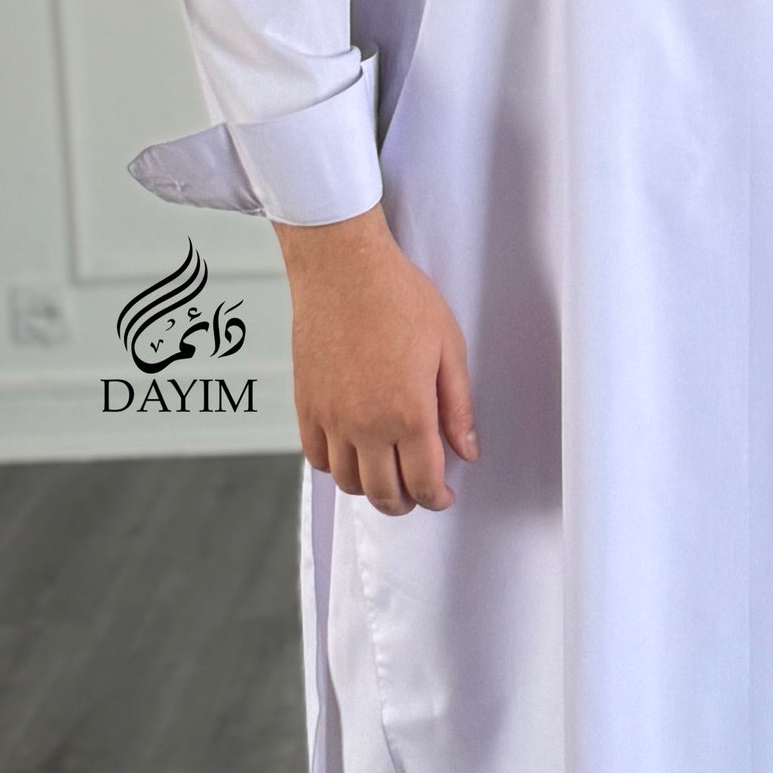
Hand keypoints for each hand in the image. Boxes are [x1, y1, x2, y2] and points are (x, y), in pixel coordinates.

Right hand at [272, 206, 476, 515]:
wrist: (342, 268)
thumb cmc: (399, 298)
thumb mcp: (449, 348)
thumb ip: (458, 408)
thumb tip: (466, 451)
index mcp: (408, 413)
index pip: (423, 483)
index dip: (437, 499)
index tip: (443, 495)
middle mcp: (366, 425)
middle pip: (383, 494)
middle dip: (405, 503)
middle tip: (418, 494)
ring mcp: (331, 418)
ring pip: (348, 482)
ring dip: (370, 488)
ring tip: (387, 474)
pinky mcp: (306, 405)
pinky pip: (317, 457)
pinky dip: (336, 467)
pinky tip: (354, 453)